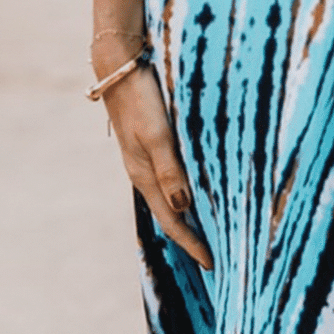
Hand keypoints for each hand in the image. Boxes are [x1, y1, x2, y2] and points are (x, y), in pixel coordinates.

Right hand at [104, 64, 211, 267]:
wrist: (118, 67)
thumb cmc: (141, 99)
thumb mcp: (158, 135)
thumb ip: (171, 170)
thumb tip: (183, 207)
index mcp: (145, 176)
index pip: (172, 221)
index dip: (191, 244)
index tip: (213, 265)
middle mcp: (144, 173)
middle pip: (169, 215)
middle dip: (190, 238)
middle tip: (214, 258)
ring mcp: (145, 159)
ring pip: (169, 198)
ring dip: (188, 218)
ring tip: (210, 233)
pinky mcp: (150, 145)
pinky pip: (169, 180)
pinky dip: (184, 195)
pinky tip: (196, 193)